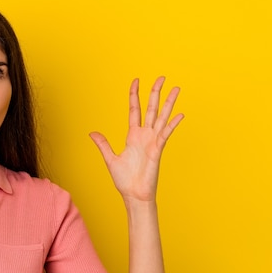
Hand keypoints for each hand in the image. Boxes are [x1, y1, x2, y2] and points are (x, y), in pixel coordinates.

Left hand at [89, 77, 183, 201]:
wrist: (133, 195)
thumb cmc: (124, 180)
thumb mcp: (110, 159)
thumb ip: (103, 144)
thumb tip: (92, 133)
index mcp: (133, 136)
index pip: (134, 110)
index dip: (135, 95)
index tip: (136, 81)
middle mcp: (144, 135)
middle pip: (151, 109)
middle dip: (155, 93)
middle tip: (161, 77)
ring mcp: (152, 141)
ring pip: (162, 117)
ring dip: (169, 103)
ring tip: (176, 88)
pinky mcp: (157, 150)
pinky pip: (165, 134)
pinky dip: (172, 125)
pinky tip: (179, 114)